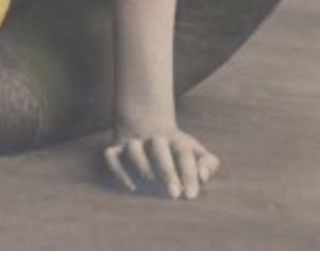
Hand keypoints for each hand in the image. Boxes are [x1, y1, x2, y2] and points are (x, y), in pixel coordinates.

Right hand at [103, 126, 219, 198]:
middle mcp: (152, 138)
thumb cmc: (177, 149)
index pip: (183, 153)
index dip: (189, 173)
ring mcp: (132, 142)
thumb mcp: (196, 152)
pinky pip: (111, 156)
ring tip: (152, 185)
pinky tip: (132, 187)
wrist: (146, 124)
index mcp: (175, 139)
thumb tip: (202, 178)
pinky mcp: (115, 149)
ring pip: (133, 149)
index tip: (191, 195)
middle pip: (158, 149)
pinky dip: (118, 170)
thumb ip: (208, 164)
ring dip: (142, 167)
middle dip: (166, 172)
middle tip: (174, 194)